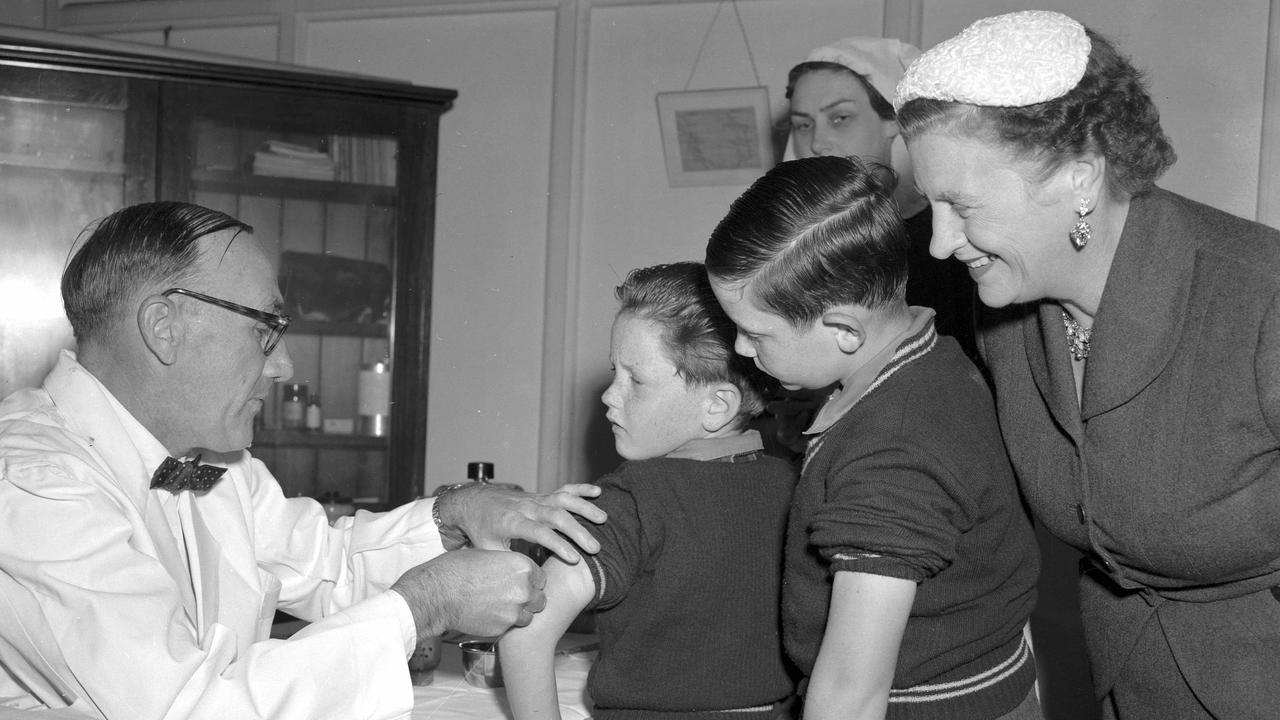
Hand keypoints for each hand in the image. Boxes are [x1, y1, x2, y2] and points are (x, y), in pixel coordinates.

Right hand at [390, 548, 547, 638]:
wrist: (438, 593)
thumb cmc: (457, 569)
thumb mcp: (487, 555)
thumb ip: (507, 565)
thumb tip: (513, 569)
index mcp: (522, 566)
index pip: (541, 578)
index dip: (531, 581)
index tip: (521, 583)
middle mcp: (524, 588)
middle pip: (540, 598)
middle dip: (529, 599)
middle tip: (512, 597)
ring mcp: (515, 610)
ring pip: (529, 616)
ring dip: (519, 613)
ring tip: (501, 608)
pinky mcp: (503, 627)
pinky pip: (512, 627)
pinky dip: (504, 623)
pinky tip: (490, 615)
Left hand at [435, 483, 606, 562]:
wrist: (473, 502)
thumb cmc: (481, 530)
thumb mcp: (488, 550)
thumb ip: (508, 562)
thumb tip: (530, 579)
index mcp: (511, 522)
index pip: (539, 533)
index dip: (558, 545)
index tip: (575, 559)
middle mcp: (526, 508)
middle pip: (556, 516)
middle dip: (577, 531)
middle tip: (595, 548)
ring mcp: (535, 499)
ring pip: (563, 500)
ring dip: (584, 508)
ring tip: (603, 519)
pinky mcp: (541, 495)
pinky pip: (562, 489)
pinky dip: (580, 489)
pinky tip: (597, 492)